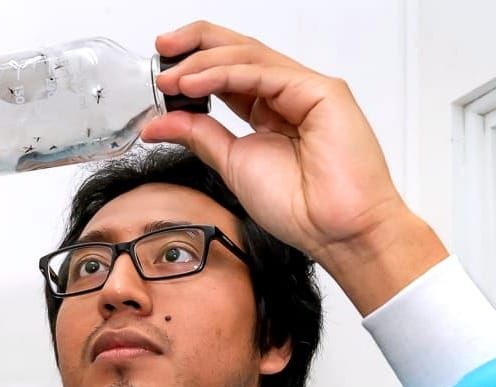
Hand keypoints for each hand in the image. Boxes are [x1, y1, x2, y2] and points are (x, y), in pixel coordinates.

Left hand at [143, 21, 447, 313]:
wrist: (335, 232)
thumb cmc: (300, 208)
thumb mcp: (232, 164)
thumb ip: (199, 137)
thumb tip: (160, 123)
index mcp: (270, 111)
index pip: (229, 73)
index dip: (194, 66)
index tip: (161, 73)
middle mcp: (289, 94)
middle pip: (239, 51)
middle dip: (197, 44)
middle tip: (162, 46)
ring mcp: (306, 90)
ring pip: (249, 57)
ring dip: (203, 62)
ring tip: (170, 77)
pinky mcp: (321, 92)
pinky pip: (263, 73)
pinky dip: (224, 74)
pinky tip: (194, 84)